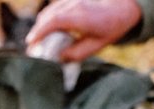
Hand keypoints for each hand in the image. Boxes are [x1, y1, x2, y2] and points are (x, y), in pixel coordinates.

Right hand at [26, 0, 141, 61]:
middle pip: (48, 16)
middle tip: (32, 47)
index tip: (31, 43)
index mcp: (81, 16)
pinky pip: (54, 9)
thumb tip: (60, 58)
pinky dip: (48, 19)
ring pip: (49, 11)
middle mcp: (74, 4)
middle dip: (37, 31)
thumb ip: (78, 53)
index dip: (40, 31)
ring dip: (41, 25)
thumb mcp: (97, 45)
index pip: (55, 21)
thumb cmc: (111, 27)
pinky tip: (48, 32)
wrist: (122, 6)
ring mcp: (71, 0)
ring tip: (38, 41)